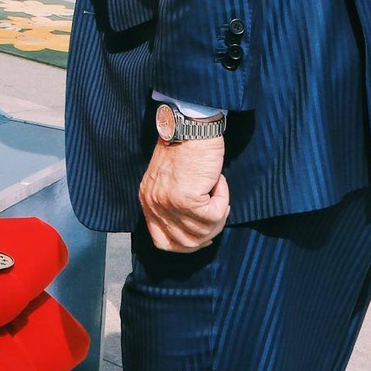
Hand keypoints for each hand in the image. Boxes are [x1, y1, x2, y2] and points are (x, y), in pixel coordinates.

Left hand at [139, 136, 228, 252]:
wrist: (189, 126)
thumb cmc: (184, 148)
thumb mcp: (168, 181)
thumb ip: (173, 205)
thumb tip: (195, 233)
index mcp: (148, 201)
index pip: (162, 242)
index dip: (186, 244)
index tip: (203, 237)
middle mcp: (155, 205)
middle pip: (186, 243)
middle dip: (208, 232)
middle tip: (218, 211)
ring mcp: (170, 204)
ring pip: (204, 232)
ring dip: (218, 214)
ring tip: (217, 191)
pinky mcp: (187, 198)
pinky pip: (215, 214)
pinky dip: (223, 200)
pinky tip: (218, 182)